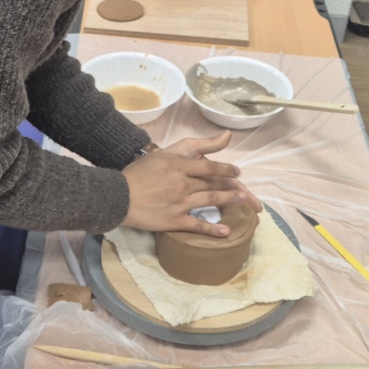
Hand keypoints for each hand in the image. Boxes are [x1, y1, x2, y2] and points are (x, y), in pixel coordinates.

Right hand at [121, 132, 257, 235]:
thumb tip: (224, 135)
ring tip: (245, 204)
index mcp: (178, 165)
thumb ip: (194, 144)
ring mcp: (179, 202)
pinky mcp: (173, 220)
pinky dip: (212, 229)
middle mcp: (182, 183)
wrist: (118, 196)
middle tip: (250, 194)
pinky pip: (197, 225)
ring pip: (210, 200)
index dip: (226, 169)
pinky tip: (226, 232)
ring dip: (230, 201)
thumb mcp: (165, 153)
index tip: (237, 172)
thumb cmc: (139, 172)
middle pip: (214, 184)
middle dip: (235, 188)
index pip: (209, 166)